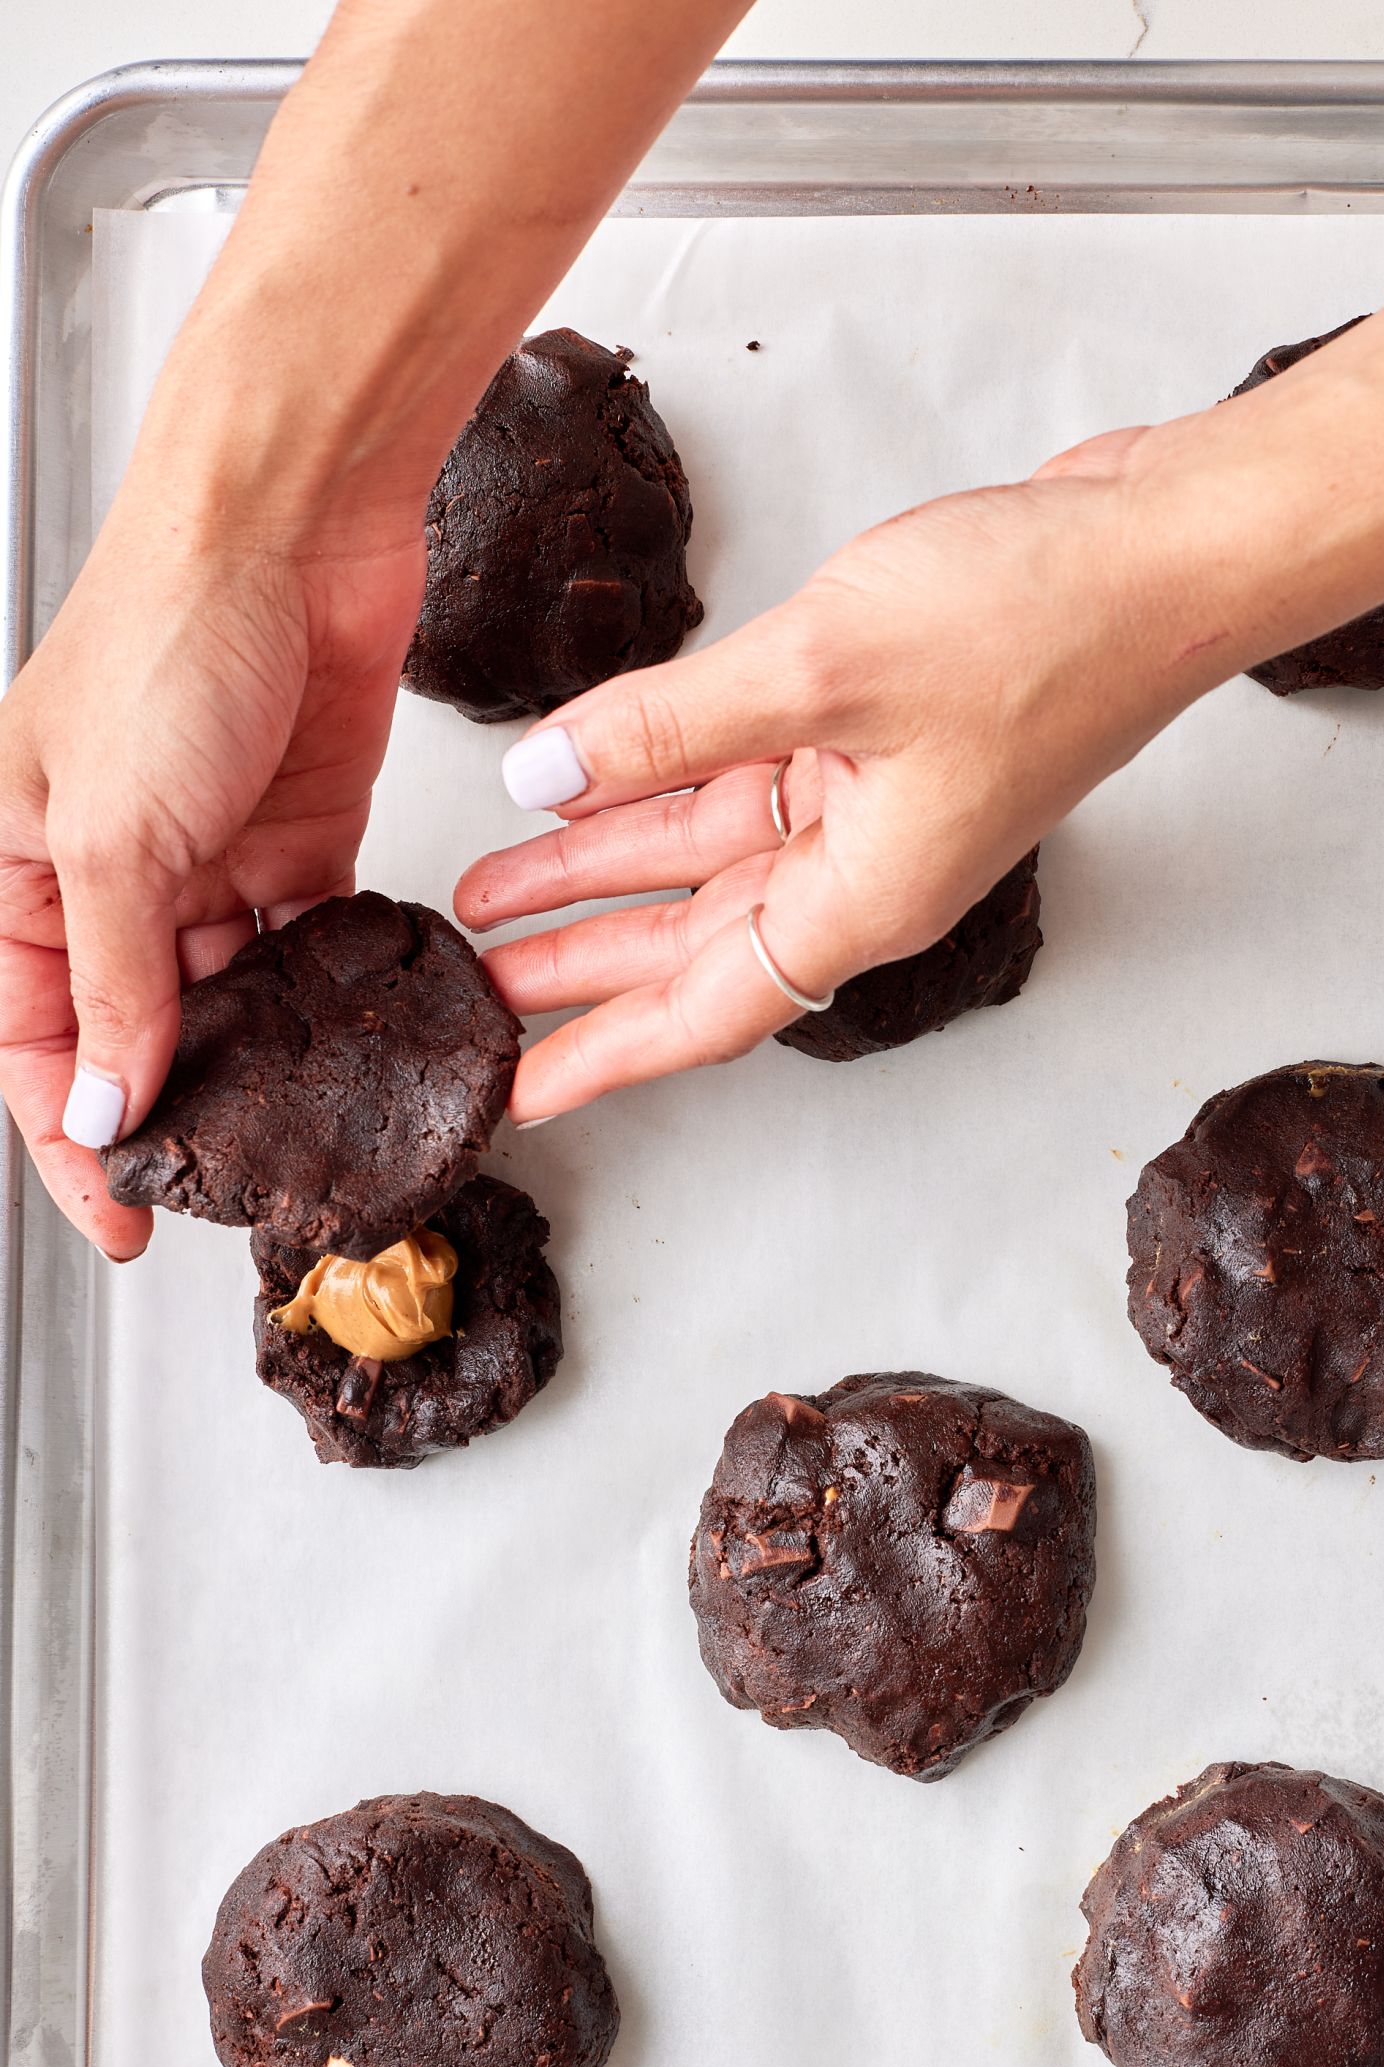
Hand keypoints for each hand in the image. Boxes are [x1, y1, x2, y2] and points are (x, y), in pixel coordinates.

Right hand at [0, 487, 422, 1254]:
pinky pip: (306, 946)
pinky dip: (323, 995)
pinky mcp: (298, 837)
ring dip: (255, 1066)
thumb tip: (104, 1105)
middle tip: (224, 1193)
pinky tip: (349, 1048)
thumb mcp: (113, 839)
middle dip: (171, 1113)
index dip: (68, 1139)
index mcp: (12, 862)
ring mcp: (204, 856)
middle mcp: (104, 868)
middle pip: (130, 1029)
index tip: (124, 1223)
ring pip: (224, 997)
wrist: (292, 524)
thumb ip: (113, 985)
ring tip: (294, 1141)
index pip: (29, 1038)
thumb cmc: (165, 635)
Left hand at [457, 429, 1216, 1120]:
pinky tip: (581, 777)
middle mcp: (863, 874)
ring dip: (597, 874)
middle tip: (466, 994)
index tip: (512, 1099)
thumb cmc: (1041, 624)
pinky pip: (736, 782)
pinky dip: (658, 780)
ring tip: (487, 892)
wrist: (1169, 548)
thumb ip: (664, 729)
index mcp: (863, 902)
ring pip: (703, 863)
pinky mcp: (875, 736)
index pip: (701, 1013)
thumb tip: (542, 779)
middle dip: (574, 971)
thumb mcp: (820, 671)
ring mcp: (871, 806)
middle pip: (688, 949)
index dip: (598, 1059)